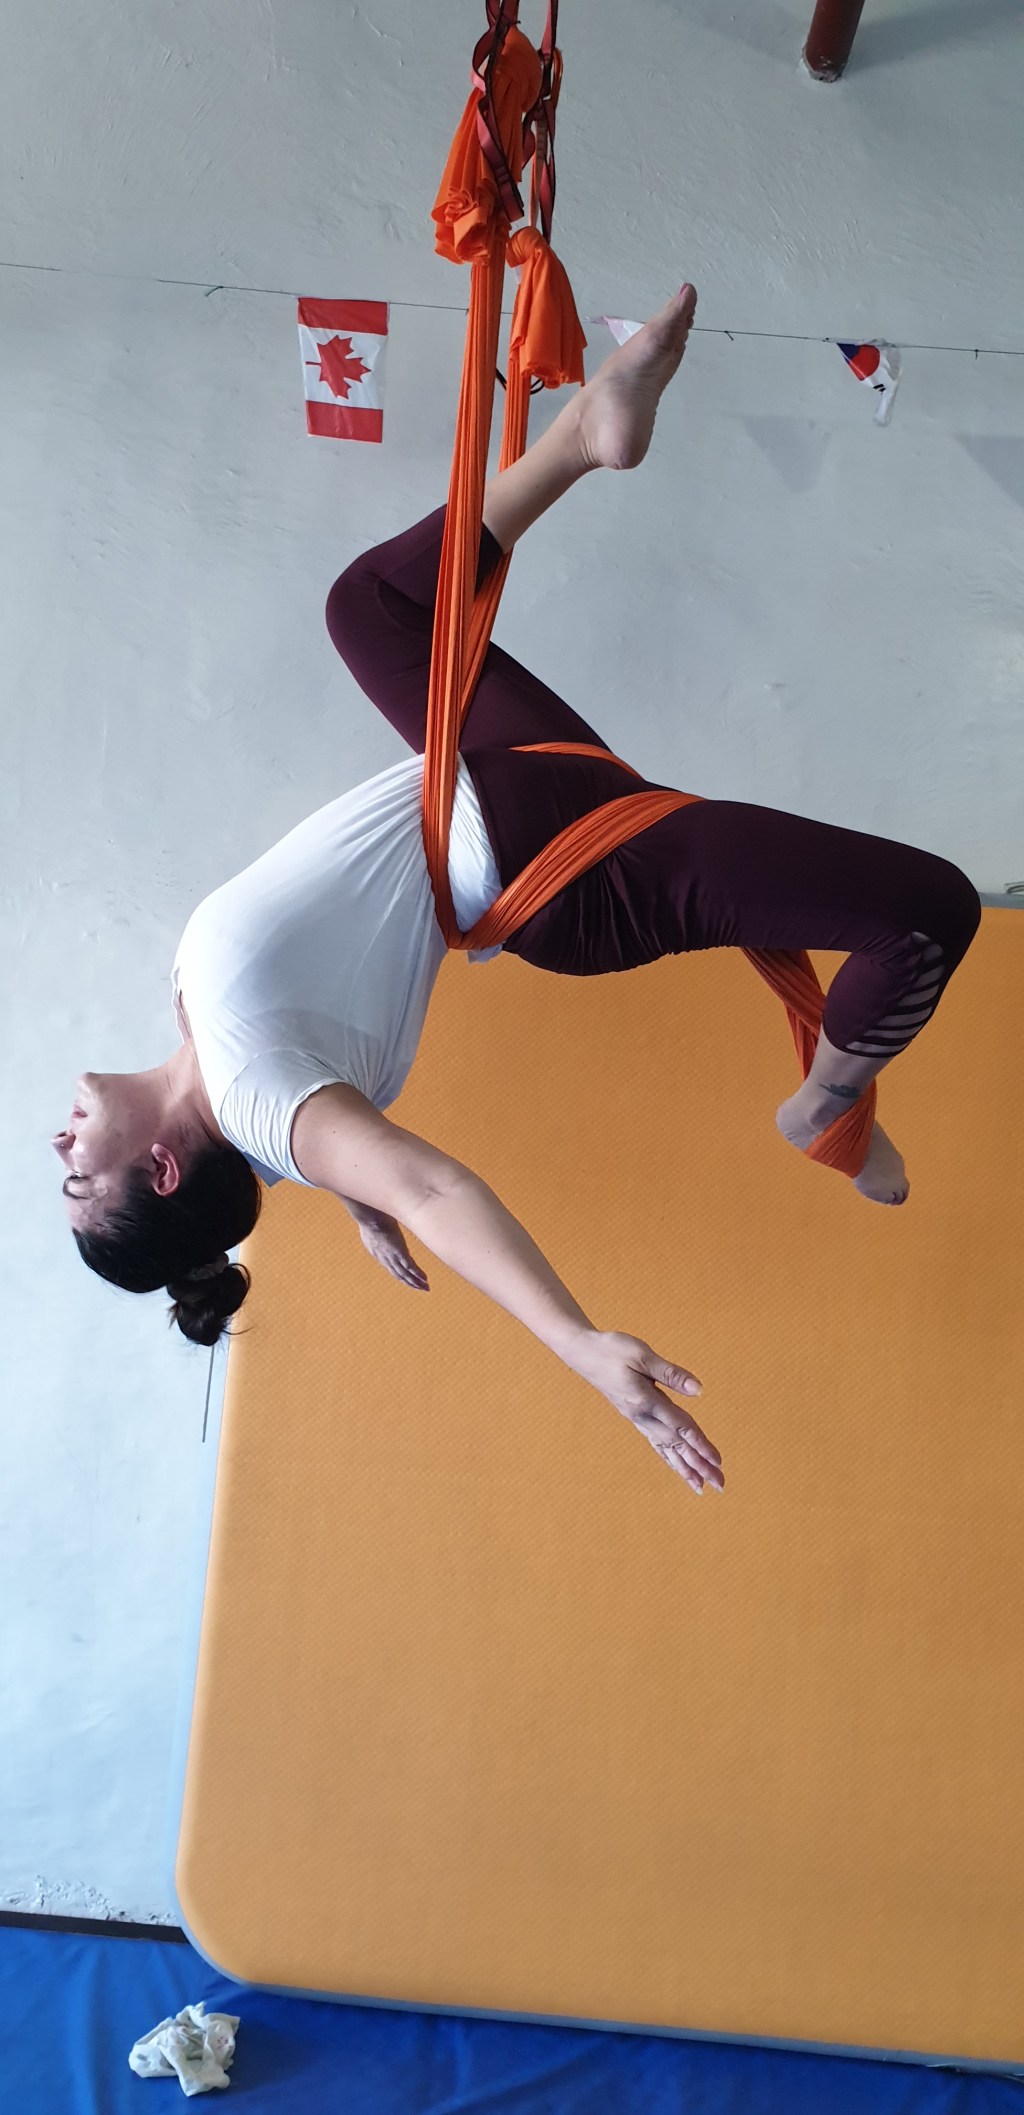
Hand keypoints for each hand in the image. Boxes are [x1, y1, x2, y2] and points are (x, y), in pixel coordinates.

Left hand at [357, 1212, 429, 1292]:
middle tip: (421, 1288)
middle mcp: (385, 1258)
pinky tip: (424, 1279)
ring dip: (415, 1282)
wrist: (370, 1217)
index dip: (401, 1274)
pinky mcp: (399, 1252)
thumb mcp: (373, 1224)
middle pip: (399, 1274)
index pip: (391, 1266)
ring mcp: (392, 1256)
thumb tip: (382, 1219)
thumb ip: (378, 1226)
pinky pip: (410, 1267)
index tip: (409, 1279)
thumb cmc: (372, 1215)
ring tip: (425, 1287)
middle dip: (410, 1282)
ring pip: (405, 1273)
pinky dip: (417, 1274)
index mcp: (378, 1252)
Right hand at [567, 1330, 722, 1493]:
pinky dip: (668, 1456)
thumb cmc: (612, 1350)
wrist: (583, 1353)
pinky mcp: (635, 1416)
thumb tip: (698, 1390)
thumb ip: (671, 1374)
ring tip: (700, 1486)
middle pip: (676, 1445)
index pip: (680, 1427)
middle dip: (699, 1465)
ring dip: (684, 1467)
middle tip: (720, 1485)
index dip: (701, 1445)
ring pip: (666, 1448)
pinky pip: (655, 1442)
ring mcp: (637, 1418)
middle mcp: (642, 1416)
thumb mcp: (642, 1356)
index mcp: (646, 1401)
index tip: (718, 1463)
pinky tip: (676, 1465)